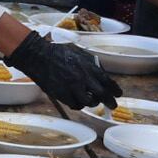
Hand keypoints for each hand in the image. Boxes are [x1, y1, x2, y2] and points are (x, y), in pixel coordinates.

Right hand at [5, 30, 120, 110]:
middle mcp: (84, 78)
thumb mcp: (80, 52)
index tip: (118, 94)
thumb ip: (92, 63)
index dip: (115, 90)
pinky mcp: (63, 95)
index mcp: (89, 66)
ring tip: (92, 101)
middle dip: (110, 102)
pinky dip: (79, 104)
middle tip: (112, 105)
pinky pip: (75, 105)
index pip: (108, 81)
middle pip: (102, 95)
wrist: (39, 56)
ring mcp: (73, 88)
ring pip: (89, 102)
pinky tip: (78, 101)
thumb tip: (101, 73)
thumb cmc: (59, 52)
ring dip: (92, 103)